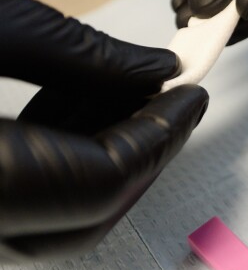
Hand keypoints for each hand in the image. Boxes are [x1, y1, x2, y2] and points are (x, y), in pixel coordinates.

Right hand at [0, 0, 208, 259]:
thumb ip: (84, 56)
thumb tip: (156, 69)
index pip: (103, 180)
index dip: (160, 137)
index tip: (193, 97)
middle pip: (90, 211)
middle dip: (144, 152)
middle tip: (175, 101)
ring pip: (62, 212)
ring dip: (111, 151)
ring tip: (138, 93)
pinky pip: (32, 199)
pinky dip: (68, 156)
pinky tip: (92, 106)